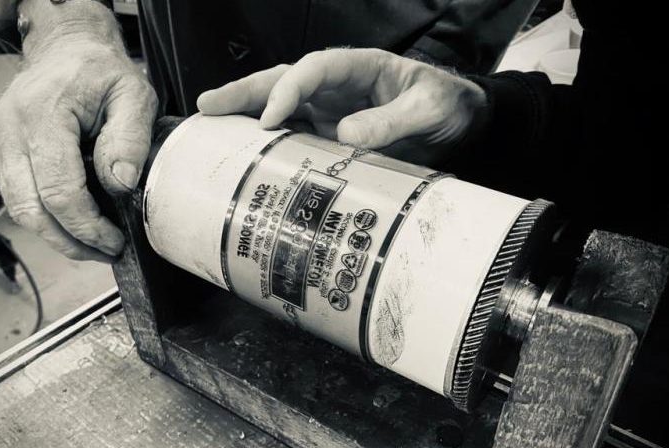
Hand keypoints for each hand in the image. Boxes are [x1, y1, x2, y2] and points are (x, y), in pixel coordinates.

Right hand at [0, 13, 155, 261]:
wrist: (66, 50)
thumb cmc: (101, 73)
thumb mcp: (133, 96)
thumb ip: (130, 139)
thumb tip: (121, 184)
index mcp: (44, 114)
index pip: (58, 190)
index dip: (87, 226)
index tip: (115, 241)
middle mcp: (11, 130)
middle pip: (31, 210)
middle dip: (70, 241)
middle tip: (106, 252)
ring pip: (19, 210)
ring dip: (56, 237)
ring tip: (93, 245)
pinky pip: (17, 198)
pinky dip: (45, 219)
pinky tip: (74, 225)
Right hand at [197, 48, 485, 162]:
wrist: (460, 126)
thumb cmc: (447, 107)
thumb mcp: (428, 110)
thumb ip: (392, 120)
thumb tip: (345, 134)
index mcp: (359, 68)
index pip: (314, 69)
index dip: (289, 89)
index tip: (271, 117)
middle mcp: (337, 87)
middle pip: (284, 81)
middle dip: (246, 92)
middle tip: (209, 105)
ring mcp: (330, 111)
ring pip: (281, 108)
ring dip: (246, 116)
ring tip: (208, 127)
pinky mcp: (330, 137)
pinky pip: (294, 138)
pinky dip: (267, 146)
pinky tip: (244, 159)